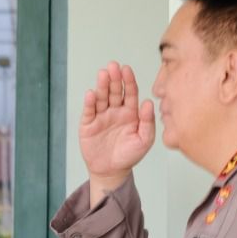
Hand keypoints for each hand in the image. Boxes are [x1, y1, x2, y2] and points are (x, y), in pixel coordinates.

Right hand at [80, 62, 155, 197]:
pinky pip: (89, 111)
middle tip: (114, 66)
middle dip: (114, 78)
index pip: (130, 93)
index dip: (129, 81)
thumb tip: (148, 103)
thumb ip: (148, 122)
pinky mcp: (88, 124)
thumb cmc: (129, 155)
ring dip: (102, 86)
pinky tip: (91, 94)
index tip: (127, 70)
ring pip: (102, 98)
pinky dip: (89, 103)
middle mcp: (115, 111)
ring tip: (103, 74)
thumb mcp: (144, 140)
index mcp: (131, 112)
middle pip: (115, 91)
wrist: (111, 172)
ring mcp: (101, 116)